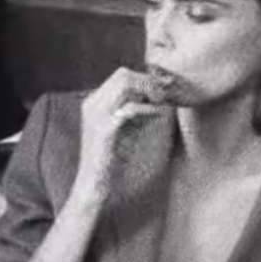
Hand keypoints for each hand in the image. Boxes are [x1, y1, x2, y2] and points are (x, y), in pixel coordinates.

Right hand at [75, 67, 172, 199]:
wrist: (93, 187)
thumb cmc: (110, 163)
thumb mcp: (122, 131)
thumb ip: (132, 113)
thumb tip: (155, 98)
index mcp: (94, 103)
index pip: (122, 75)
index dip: (146, 78)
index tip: (166, 89)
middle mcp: (92, 104)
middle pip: (123, 74)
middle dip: (149, 81)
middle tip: (167, 94)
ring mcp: (96, 115)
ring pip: (124, 83)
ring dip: (149, 89)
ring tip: (163, 102)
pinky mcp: (104, 130)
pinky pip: (129, 108)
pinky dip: (148, 108)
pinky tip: (159, 114)